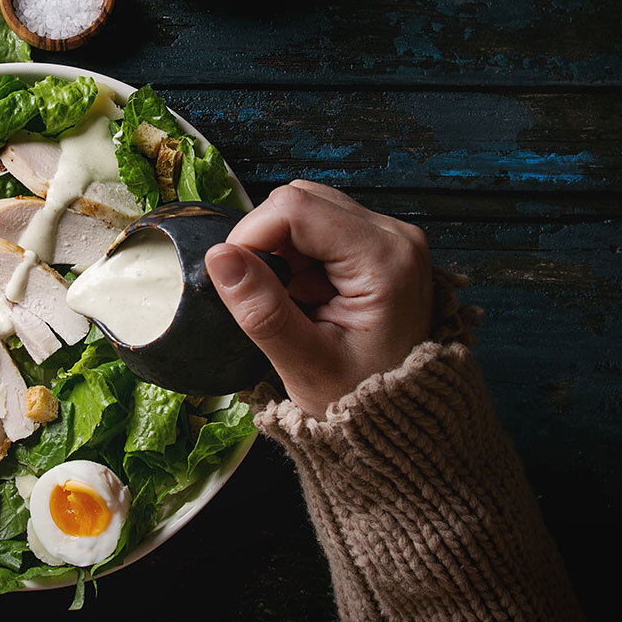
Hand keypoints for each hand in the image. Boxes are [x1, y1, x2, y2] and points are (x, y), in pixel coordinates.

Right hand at [205, 182, 432, 415]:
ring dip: (282, 249)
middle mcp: (395, 236)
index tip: (234, 276)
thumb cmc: (360, 397)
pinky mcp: (379, 244)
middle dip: (267, 240)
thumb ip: (261, 309)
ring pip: (308, 209)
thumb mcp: (303, 363)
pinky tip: (306, 295)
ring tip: (291, 300)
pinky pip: (321, 226)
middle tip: (266, 294)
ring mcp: (390, 237)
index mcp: (384, 261)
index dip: (251, 234)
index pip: (296, 208)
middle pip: (302, 200)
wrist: (403, 421)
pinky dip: (299, 256)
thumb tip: (218, 257)